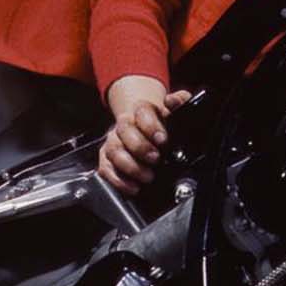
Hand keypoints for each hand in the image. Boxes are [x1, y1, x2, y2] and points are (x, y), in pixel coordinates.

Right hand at [97, 77, 191, 193]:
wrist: (145, 128)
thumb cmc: (161, 123)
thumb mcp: (174, 112)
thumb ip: (179, 103)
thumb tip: (178, 99)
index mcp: (141, 111)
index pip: (142, 112)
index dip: (150, 126)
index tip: (162, 139)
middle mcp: (125, 125)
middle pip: (124, 130)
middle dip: (140, 146)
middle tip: (155, 158)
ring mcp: (114, 142)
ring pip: (114, 151)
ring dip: (130, 166)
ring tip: (148, 177)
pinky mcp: (107, 159)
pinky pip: (106, 168)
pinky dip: (118, 180)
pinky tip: (133, 187)